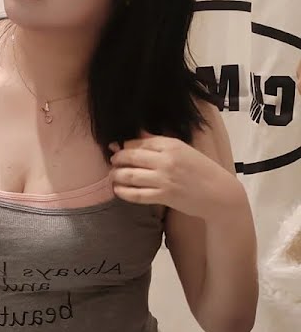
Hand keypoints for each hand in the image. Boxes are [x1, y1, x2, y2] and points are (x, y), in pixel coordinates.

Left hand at [109, 130, 237, 220]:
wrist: (219, 193)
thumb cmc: (201, 170)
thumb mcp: (183, 150)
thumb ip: (160, 142)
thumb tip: (138, 134)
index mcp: (171, 144)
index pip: (138, 142)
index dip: (123, 146)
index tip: (116, 148)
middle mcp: (166, 160)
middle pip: (130, 156)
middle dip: (116, 159)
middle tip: (112, 162)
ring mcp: (164, 179)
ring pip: (129, 175)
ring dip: (116, 175)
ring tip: (113, 176)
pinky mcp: (164, 196)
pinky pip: (136, 194)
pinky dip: (123, 192)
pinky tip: (118, 190)